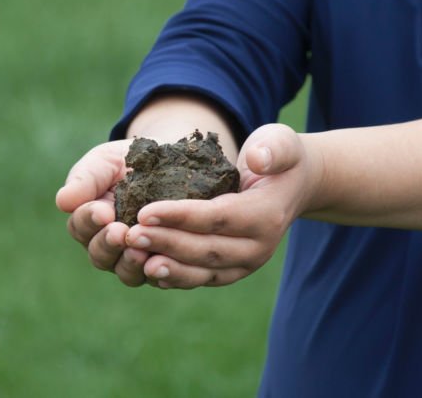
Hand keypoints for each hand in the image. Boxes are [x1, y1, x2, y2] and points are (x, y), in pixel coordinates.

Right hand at [55, 139, 151, 286]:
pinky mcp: (165, 265)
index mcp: (91, 221)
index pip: (81, 227)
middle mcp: (110, 244)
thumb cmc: (130, 161)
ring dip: (130, 263)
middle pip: (100, 255)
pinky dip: (159, 272)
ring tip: (139, 250)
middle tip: (119, 232)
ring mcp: (136, 257)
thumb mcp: (106, 162)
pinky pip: (159, 277)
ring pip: (126, 272)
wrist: (172, 163)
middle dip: (108, 244)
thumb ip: (86, 179)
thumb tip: (62, 202)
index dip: (89, 220)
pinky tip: (163, 261)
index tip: (103, 211)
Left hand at [125, 123, 319, 288]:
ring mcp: (246, 263)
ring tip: (134, 258)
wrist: (291, 187)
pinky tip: (147, 271)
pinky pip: (203, 279)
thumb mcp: (280, 142)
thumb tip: (257, 159)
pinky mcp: (233, 271)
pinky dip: (176, 277)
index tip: (144, 211)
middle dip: (166, 242)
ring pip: (203, 271)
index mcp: (267, 215)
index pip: (219, 218)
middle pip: (207, 249)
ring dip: (167, 267)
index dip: (181, 217)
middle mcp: (259, 247)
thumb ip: (273, 148)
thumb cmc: (278, 158)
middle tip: (130, 235)